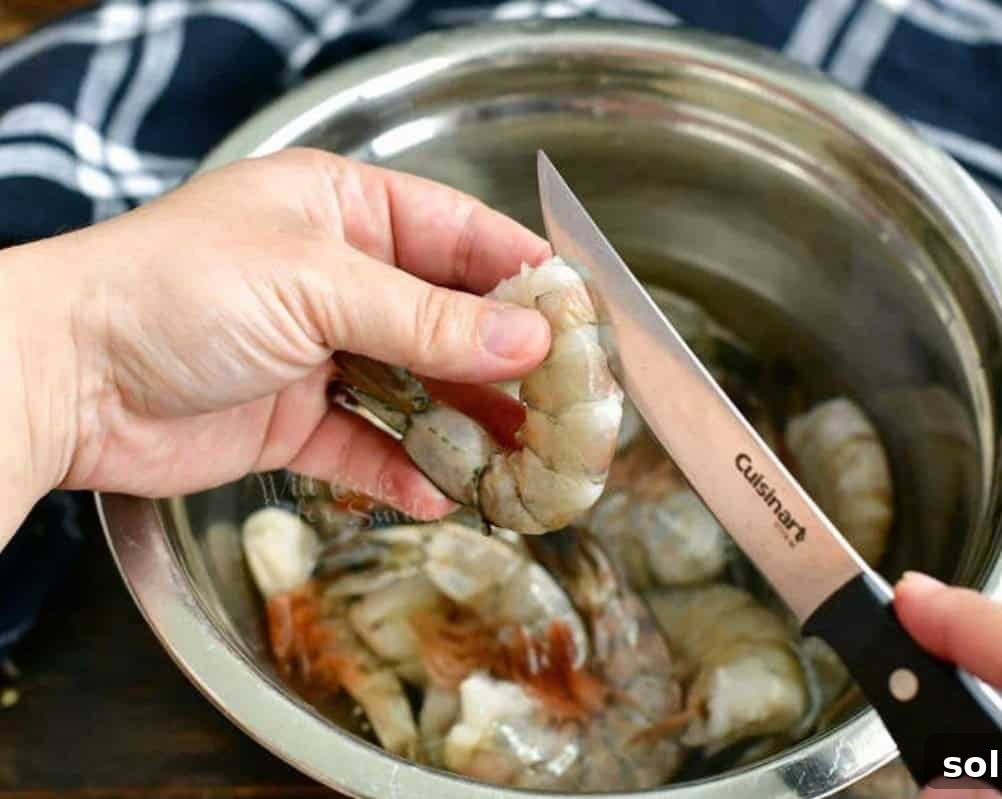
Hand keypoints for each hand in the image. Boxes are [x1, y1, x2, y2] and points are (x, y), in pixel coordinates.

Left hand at [0, 148, 552, 544]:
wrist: (62, 379)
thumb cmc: (174, 291)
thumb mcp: (315, 286)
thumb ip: (427, 319)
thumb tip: (530, 339)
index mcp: (344, 210)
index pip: (460, 235)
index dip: (523, 276)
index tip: (583, 319)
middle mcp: (340, 277)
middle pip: (450, 320)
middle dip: (508, 365)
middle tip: (567, 408)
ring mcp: (321, 352)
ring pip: (419, 389)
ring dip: (469, 427)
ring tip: (528, 466)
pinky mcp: (296, 421)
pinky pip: (371, 447)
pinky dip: (407, 471)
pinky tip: (447, 494)